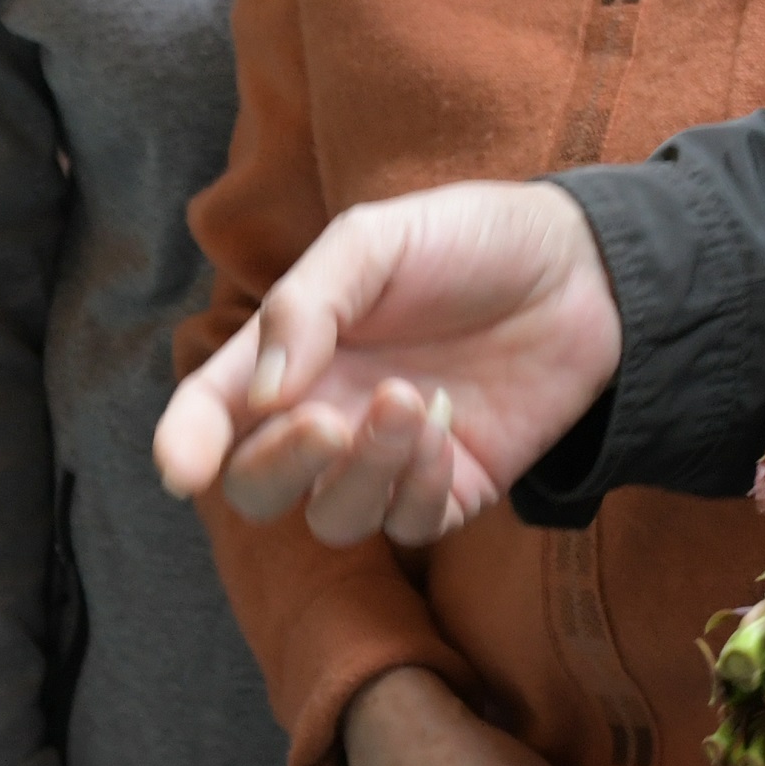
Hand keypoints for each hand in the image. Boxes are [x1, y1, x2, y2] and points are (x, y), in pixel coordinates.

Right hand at [157, 182, 622, 549]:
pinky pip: (409, 524)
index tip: (181, 470)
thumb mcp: (374, 241)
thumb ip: (304, 307)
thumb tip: (258, 394)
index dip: (186, 445)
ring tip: (409, 399)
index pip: (214, 414)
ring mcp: (389, 459)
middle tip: (325, 423)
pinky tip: (444, 422)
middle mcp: (329, 414)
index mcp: (292, 353)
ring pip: (334, 517)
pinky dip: (416, 484)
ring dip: (361, 470)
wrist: (583, 267)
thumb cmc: (468, 241)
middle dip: (277, 468)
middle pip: (260, 487)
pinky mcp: (453, 488)